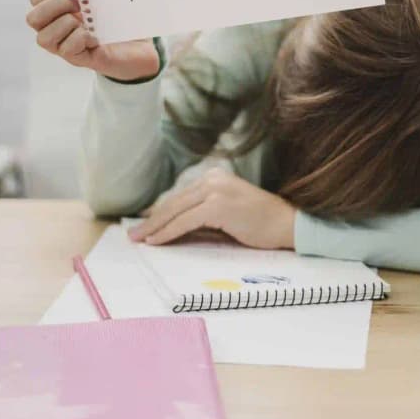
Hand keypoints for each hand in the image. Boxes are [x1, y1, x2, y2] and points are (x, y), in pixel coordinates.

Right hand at [26, 0, 159, 80]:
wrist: (140, 46)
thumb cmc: (117, 21)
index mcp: (57, 13)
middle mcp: (55, 32)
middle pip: (33, 18)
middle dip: (57, 5)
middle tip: (79, 5)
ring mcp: (65, 48)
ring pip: (44, 37)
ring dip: (68, 24)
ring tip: (87, 23)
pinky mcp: (79, 60)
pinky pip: (66, 49)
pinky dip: (81, 38)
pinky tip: (95, 37)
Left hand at [130, 168, 296, 249]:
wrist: (287, 224)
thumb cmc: (260, 224)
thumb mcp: (226, 215)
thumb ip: (202, 217)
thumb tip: (172, 229)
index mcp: (214, 177)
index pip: (180, 197)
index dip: (159, 212)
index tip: (143, 225)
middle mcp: (213, 179)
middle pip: (173, 202)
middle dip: (151, 220)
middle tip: (133, 235)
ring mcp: (215, 190)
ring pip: (175, 211)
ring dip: (154, 227)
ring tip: (139, 240)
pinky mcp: (218, 205)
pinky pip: (185, 221)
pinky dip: (168, 232)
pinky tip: (156, 241)